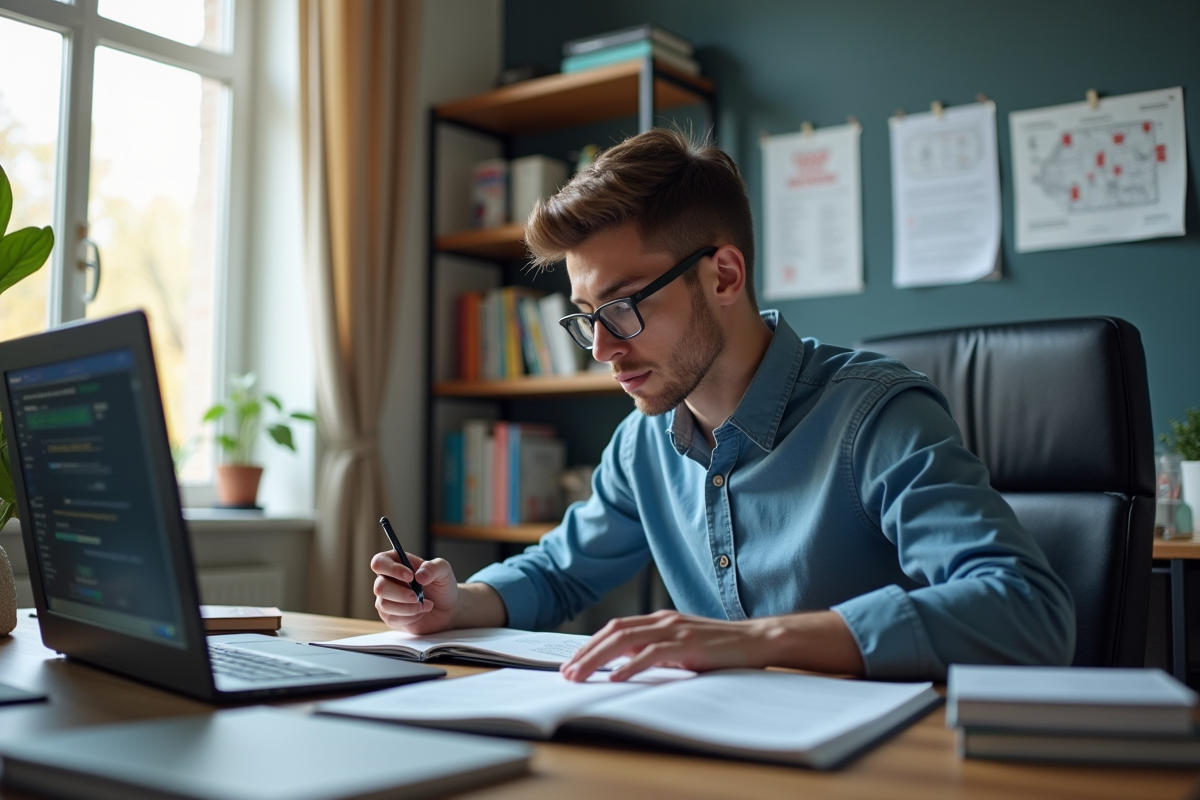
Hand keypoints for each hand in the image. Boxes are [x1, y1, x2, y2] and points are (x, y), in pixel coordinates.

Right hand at [371, 550, 458, 634]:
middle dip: (401, 593)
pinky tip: (420, 612)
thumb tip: (419, 576)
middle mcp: (387, 580)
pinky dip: (410, 616)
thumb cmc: (442, 585)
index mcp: (396, 563)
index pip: (379, 562)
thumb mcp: (444, 570)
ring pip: (383, 604)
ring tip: (423, 605)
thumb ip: (433, 567)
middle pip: (379, 586)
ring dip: (407, 607)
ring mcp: (386, 599)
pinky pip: (392, 618)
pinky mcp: (389, 616)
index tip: (411, 576)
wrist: (447, 609)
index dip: (392, 569)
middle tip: (418, 596)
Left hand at [561, 610, 764, 681]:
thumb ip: (656, 650)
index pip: (616, 628)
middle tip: (567, 672)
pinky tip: (615, 677)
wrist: (756, 640)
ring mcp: (675, 631)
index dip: (591, 644)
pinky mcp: (688, 645)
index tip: (573, 663)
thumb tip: (626, 664)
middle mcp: (663, 621)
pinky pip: (652, 654)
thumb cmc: (720, 647)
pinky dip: (630, 666)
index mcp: (660, 620)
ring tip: (580, 676)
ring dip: (598, 659)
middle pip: (614, 632)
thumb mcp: (682, 646)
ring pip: (626, 640)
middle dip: (586, 653)